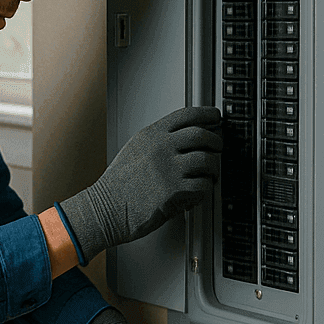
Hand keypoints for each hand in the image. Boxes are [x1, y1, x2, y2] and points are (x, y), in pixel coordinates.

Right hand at [57, 105, 220, 264]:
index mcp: (151, 135)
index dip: (207, 114)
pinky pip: (203, 186)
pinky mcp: (173, 190)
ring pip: (208, 161)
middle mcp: (161, 148)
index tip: (216, 117)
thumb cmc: (118, 184)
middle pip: (202, 135)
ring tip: (209, 175)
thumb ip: (159, 140)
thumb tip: (185, 136)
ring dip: (214, 169)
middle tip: (218, 148)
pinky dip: (205, 189)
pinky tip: (196, 192)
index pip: (187, 115)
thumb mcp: (135, 150)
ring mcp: (168, 169)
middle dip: (216, 142)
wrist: (105, 208)